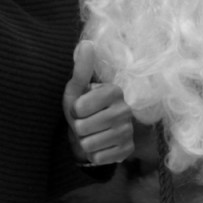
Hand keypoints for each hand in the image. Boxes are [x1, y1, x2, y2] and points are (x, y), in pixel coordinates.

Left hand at [63, 40, 133, 165]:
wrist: (92, 134)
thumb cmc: (82, 109)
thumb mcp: (76, 89)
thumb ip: (81, 69)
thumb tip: (87, 43)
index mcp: (114, 91)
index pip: (81, 107)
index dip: (75, 110)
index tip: (80, 108)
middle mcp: (125, 110)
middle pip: (84, 128)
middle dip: (78, 128)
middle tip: (85, 123)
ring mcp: (128, 131)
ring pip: (90, 145)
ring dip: (84, 143)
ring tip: (91, 134)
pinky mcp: (127, 150)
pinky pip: (99, 158)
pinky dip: (94, 155)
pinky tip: (99, 146)